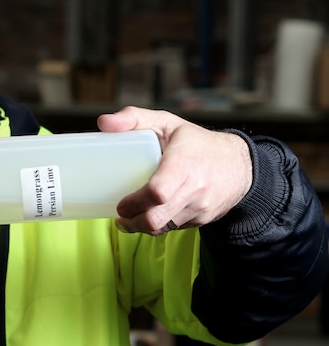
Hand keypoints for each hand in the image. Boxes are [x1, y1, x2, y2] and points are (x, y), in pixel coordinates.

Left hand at [97, 106, 252, 235]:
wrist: (241, 164)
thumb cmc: (197, 142)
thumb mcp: (167, 123)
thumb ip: (134, 118)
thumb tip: (103, 123)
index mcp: (184, 163)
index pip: (158, 192)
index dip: (135, 202)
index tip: (120, 204)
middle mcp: (195, 189)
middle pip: (157, 218)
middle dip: (133, 222)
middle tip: (120, 215)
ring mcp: (200, 207)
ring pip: (164, 227)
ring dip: (142, 227)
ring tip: (129, 218)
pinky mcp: (203, 219)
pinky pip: (175, 228)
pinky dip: (159, 226)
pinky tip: (149, 216)